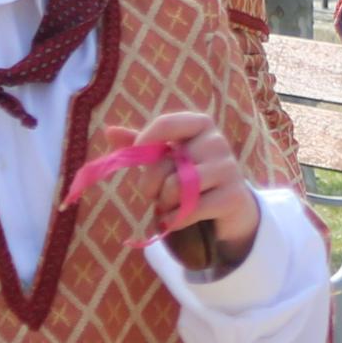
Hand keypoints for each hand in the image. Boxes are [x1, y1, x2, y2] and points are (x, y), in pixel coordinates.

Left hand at [90, 108, 257, 266]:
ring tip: (171, 205)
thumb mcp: (167, 157)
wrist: (229, 204)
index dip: (145, 140)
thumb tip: (108, 130)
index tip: (137, 154)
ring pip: (177, 187)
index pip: (167, 123)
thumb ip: (141, 145)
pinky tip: (177, 219)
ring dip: (165, 203)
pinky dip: (176, 219)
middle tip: (156, 194)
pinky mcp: (232, 196)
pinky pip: (190, 209)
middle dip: (150, 185)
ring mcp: (228, 168)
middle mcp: (217, 141)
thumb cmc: (191, 173)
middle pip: (165, 163)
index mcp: (200, 125)